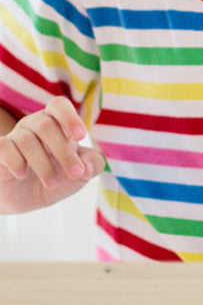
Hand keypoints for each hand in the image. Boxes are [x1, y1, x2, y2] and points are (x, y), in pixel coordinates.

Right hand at [0, 98, 103, 212]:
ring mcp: (15, 136)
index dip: (69, 117)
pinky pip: (4, 147)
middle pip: (46, 125)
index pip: (58, 105)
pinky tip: (23, 174)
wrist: (27, 199)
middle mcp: (34, 124)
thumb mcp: (81, 173)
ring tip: (52, 183)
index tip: (81, 137)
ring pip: (27, 140)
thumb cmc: (58, 176)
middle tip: (75, 173)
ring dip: (43, 165)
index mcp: (56, 123)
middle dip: (64, 152)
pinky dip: (16, 161)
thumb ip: (92, 165)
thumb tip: (88, 164)